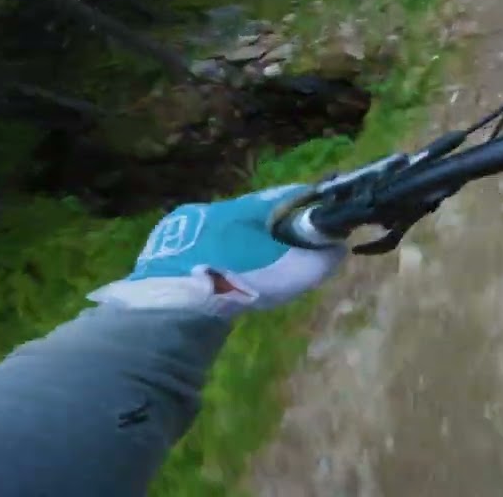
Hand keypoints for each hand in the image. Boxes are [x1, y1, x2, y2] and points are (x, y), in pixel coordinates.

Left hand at [89, 185, 346, 317]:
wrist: (169, 308)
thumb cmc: (238, 279)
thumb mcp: (293, 272)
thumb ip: (323, 259)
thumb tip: (337, 248)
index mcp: (248, 204)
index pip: (290, 194)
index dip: (312, 205)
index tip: (327, 220)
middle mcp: (215, 207)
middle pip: (257, 213)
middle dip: (278, 228)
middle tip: (294, 250)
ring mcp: (185, 229)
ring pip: (229, 231)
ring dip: (248, 245)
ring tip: (259, 269)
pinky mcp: (165, 253)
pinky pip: (206, 250)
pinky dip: (222, 260)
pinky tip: (225, 279)